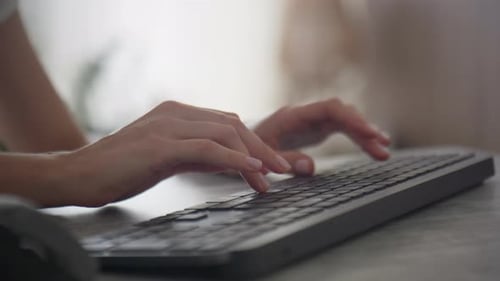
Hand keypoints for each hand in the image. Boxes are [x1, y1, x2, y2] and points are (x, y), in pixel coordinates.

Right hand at [59, 101, 291, 206]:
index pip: (227, 123)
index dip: (254, 142)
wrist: (80, 174)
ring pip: (224, 134)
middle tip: (283, 169)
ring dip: (253, 156)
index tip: (272, 163)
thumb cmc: (123, 168)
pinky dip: (232, 158)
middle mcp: (176, 113)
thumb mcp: (169, 158)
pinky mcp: (160, 145)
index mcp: (178, 113)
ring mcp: (168, 126)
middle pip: (232, 125)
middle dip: (262, 148)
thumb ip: (198, 155)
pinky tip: (250, 168)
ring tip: (270, 178)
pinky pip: (206, 148)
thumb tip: (232, 163)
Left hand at [254, 98, 390, 175]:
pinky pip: (342, 129)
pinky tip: (372, 149)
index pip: (329, 109)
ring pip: (345, 121)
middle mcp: (306, 114)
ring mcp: (312, 120)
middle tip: (383, 145)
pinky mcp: (316, 129)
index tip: (369, 133)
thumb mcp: (262, 157)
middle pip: (342, 113)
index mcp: (293, 115)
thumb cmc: (246, 147)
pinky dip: (357, 139)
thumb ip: (285, 160)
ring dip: (364, 135)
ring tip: (384, 153)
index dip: (351, 119)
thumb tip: (311, 167)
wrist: (238, 141)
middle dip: (363, 127)